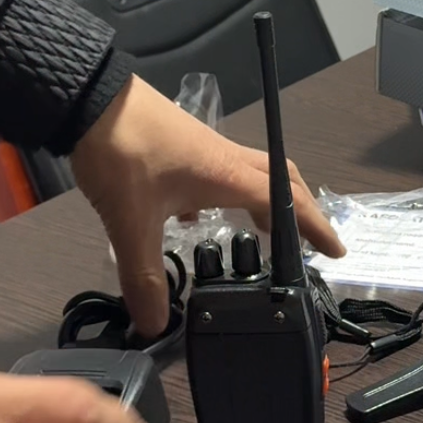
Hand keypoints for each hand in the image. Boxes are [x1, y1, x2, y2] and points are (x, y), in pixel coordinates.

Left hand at [71, 75, 343, 338]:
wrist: (87, 98)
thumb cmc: (120, 152)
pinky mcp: (179, 145)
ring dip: (263, 200)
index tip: (335, 250)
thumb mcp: (131, 223)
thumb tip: (155, 324)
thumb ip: (144, 276)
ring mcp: (202, 148)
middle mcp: (223, 159)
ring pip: (249, 174)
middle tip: (303, 242)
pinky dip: (222, 195)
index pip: (286, 202)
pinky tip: (194, 217)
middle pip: (279, 179)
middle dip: (298, 210)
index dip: (315, 227)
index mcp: (226, 176)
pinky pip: (217, 171)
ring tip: (260, 232)